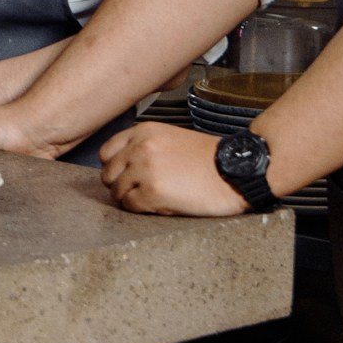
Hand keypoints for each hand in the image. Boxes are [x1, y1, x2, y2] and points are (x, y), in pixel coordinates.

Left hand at [98, 120, 245, 217]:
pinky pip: (131, 206)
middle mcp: (140, 148)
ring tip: (155, 198)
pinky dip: (142, 210)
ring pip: (117, 192)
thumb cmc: (208, 159)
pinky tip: (161, 205)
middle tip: (141, 191)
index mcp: (144, 132)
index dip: (115, 168)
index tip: (127, 176)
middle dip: (121, 185)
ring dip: (132, 199)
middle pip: (108, 174)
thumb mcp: (171, 139)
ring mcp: (144, 170)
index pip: (107, 152)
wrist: (235, 172)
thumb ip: (144, 147)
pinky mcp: (152, 193)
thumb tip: (122, 167)